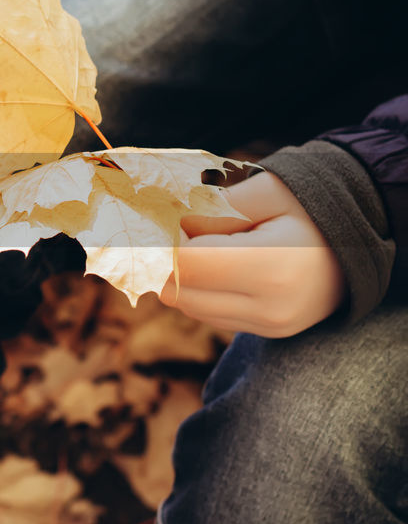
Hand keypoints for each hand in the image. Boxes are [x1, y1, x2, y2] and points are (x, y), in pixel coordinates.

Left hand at [158, 171, 344, 337]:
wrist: (359, 241)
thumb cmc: (309, 206)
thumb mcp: (265, 192)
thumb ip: (211, 207)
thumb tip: (164, 225)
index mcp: (272, 268)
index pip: (187, 264)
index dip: (165, 240)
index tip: (164, 219)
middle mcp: (270, 307)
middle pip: (180, 291)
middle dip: (167, 260)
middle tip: (174, 230)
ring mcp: (270, 326)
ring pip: (190, 305)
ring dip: (182, 276)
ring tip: (201, 244)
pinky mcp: (268, 332)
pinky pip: (211, 314)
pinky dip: (201, 289)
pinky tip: (218, 264)